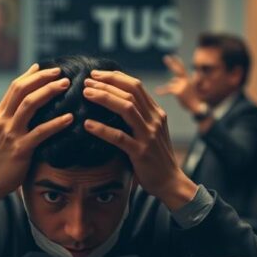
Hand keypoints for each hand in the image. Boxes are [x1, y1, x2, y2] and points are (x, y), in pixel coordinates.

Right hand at [0, 64, 73, 207]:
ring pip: (30, 104)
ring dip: (49, 92)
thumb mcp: (3, 131)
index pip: (15, 86)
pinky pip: (41, 132)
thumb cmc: (1, 156)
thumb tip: (29, 99)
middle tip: (61, 73)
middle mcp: (3, 119)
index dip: (32, 74)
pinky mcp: (20, 148)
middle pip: (22, 89)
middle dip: (42, 78)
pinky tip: (70, 118)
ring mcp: (11, 133)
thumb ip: (13, 115)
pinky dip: (56, 123)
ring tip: (66, 85)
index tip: (48, 67)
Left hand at [82, 70, 197, 211]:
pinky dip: (102, 129)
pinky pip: (119, 137)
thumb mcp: (151, 130)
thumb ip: (139, 115)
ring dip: (104, 98)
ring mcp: (148, 135)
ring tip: (86, 94)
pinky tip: (87, 124)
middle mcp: (154, 120)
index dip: (115, 77)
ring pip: (126, 108)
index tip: (96, 74)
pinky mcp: (141, 152)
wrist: (170, 181)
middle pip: (130, 92)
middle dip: (107, 83)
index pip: (136, 85)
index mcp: (156, 112)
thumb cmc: (155, 156)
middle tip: (87, 81)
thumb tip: (116, 100)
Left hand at [155, 55, 202, 113]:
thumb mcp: (190, 88)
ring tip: (160, 88)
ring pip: (171, 85)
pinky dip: (162, 90)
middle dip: (172, 63)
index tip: (174, 56)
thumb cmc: (193, 98)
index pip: (182, 69)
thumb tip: (180, 77)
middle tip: (165, 57)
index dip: (178, 62)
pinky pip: (168, 90)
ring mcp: (182, 86)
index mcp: (187, 80)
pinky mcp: (178, 92)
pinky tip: (157, 91)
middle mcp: (185, 81)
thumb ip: (184, 82)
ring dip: (166, 88)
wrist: (196, 106)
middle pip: (178, 70)